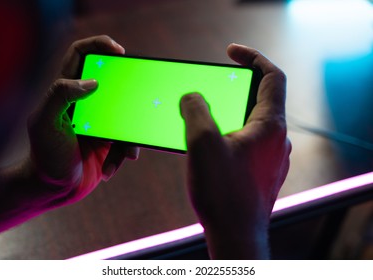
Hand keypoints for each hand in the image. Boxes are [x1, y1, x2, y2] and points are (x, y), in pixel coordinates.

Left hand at [27, 35, 138, 205]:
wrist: (54, 189)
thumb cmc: (45, 154)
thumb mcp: (45, 121)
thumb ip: (60, 94)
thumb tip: (93, 81)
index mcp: (66, 91)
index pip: (81, 55)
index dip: (100, 45)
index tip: (120, 51)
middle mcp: (85, 102)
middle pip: (113, 81)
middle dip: (129, 90)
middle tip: (140, 96)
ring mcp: (100, 122)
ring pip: (127, 114)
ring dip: (129, 134)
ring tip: (125, 152)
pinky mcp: (111, 140)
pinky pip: (128, 141)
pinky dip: (123, 155)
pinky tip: (110, 169)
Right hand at [180, 44, 290, 258]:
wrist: (235, 236)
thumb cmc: (223, 192)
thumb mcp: (201, 143)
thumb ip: (195, 110)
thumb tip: (192, 97)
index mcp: (270, 126)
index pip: (272, 76)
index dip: (253, 57)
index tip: (231, 52)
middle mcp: (278, 139)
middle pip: (260, 99)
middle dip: (233, 89)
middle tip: (210, 89)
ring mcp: (272, 157)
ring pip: (252, 123)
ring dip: (229, 114)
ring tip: (204, 119)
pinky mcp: (262, 171)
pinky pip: (248, 142)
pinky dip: (230, 134)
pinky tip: (210, 147)